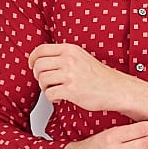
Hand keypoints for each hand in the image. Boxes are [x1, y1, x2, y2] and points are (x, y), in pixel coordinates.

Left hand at [27, 43, 147, 118]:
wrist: (115, 89)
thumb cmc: (99, 76)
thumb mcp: (81, 57)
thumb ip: (64, 56)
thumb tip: (43, 60)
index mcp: (70, 50)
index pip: (41, 50)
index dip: (32, 59)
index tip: (32, 65)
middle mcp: (69, 60)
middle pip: (38, 65)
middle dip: (38, 76)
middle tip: (45, 82)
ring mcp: (70, 75)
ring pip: (42, 80)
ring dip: (45, 88)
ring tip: (54, 90)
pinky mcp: (71, 91)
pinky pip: (50, 94)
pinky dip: (52, 98)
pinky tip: (60, 98)